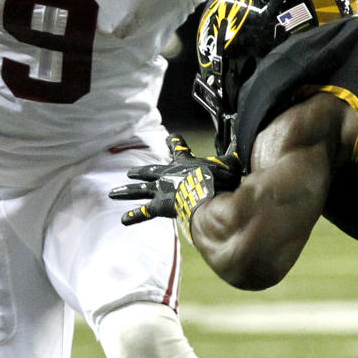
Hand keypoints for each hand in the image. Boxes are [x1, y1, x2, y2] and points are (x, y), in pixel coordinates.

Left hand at [109, 134, 240, 238]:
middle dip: (140, 171)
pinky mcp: (160, 205)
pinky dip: (133, 216)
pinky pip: (144, 211)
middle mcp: (169, 174)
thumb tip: (244, 138)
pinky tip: (122, 220)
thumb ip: (234, 153)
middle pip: (151, 170)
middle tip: (130, 171)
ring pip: (140, 189)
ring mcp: (162, 189)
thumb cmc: (220, 178)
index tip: (170, 137)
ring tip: (113, 192)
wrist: (208, 192)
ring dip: (127, 190)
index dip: (175, 142)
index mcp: (184, 162)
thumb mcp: (229, 163)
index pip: (179, 148)